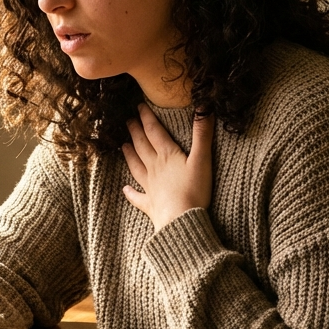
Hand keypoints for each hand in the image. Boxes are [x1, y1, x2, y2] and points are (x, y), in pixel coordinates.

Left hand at [121, 104, 214, 229]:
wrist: (181, 221)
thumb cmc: (194, 190)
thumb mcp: (202, 159)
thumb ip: (202, 134)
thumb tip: (205, 106)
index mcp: (167, 155)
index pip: (154, 132)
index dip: (147, 118)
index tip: (139, 107)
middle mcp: (155, 168)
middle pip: (142, 146)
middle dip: (135, 132)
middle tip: (128, 121)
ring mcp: (150, 187)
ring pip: (136, 166)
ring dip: (130, 155)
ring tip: (123, 145)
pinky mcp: (150, 205)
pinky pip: (137, 197)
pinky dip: (130, 192)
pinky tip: (125, 189)